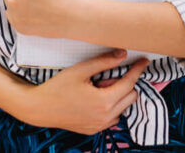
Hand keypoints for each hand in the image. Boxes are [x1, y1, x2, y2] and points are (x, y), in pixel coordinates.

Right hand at [21, 49, 149, 134]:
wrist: (40, 108)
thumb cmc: (58, 86)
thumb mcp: (81, 70)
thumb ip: (104, 62)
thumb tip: (123, 54)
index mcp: (104, 101)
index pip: (129, 83)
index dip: (137, 70)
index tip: (144, 61)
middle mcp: (106, 116)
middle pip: (130, 97)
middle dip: (124, 84)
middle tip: (104, 76)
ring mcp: (100, 125)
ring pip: (122, 108)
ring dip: (117, 96)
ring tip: (96, 88)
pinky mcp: (94, 130)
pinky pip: (112, 117)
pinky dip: (110, 107)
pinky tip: (93, 99)